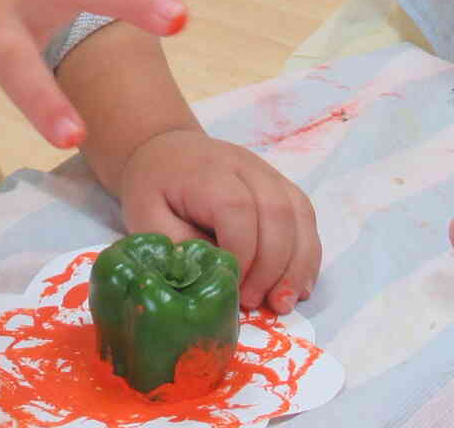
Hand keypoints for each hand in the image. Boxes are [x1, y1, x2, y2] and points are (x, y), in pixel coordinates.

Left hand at [118, 128, 322, 312]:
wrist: (166, 150)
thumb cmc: (153, 188)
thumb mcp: (146, 218)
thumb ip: (179, 246)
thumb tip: (215, 276)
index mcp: (208, 173)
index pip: (237, 208)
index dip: (242, 253)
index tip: (232, 289)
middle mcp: (245, 167)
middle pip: (277, 211)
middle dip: (273, 266)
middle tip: (256, 303)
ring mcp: (268, 174)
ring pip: (299, 214)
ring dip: (298, 264)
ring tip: (283, 303)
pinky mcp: (280, 186)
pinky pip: (305, 217)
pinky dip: (307, 254)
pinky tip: (298, 285)